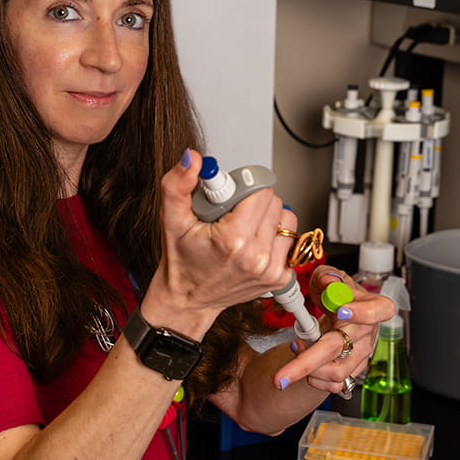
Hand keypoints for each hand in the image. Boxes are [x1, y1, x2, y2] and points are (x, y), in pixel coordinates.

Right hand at [142, 149, 297, 338]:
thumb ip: (178, 185)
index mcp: (234, 240)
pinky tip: (253, 244)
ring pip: (286, 220)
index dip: (244, 190)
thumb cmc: (181, 261)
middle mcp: (257, 257)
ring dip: (267, 219)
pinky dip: (273, 238)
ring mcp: (271, 270)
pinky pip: (288, 240)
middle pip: (275, 203)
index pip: (261, 191)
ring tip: (243, 229)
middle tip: (230, 216)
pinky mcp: (280, 277)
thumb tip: (193, 159)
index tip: (229, 200)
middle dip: (254, 202)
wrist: (188, 299)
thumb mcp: (171, 220)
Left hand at [273, 266, 394, 392]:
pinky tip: (303, 362)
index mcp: (371, 306)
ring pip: (336, 373)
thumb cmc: (334, 293)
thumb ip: (326, 277)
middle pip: (342, 349)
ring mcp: (361, 355)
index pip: (379, 310)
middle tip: (279, 376)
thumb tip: (328, 283)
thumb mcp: (327, 277)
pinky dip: (312, 378)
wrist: (336, 312)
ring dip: (306, 368)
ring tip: (295, 348)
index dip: (364, 312)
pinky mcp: (352, 371)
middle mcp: (368, 333)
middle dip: (307, 363)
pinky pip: (333, 384)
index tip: (341, 311)